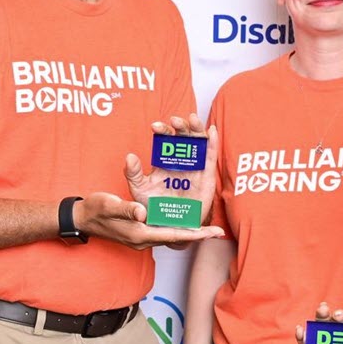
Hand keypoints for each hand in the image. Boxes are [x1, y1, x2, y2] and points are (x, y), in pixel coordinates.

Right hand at [74, 192, 224, 249]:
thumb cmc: (95, 210)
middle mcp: (143, 239)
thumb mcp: (109, 205)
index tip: (213, 233)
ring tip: (206, 227)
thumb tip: (142, 213)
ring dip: (188, 232)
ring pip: (171, 235)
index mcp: (139, 233)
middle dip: (197, 235)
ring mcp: (141, 238)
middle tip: (217, 231)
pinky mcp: (139, 233)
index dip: (196, 234)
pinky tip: (183, 220)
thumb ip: (126, 209)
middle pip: (177, 238)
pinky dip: (176, 228)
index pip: (174, 235)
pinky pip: (163, 232)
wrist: (82, 218)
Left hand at [124, 115, 220, 231]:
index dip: (162, 130)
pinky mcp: (207, 175)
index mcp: (165, 159)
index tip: (155, 126)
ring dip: (196, 128)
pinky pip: (211, 157)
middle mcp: (180, 159)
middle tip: (174, 120)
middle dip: (180, 125)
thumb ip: (133, 174)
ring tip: (192, 119)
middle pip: (183, 135)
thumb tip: (129, 156)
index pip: (165, 138)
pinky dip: (213, 143)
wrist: (170, 225)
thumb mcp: (140, 189)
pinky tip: (211, 130)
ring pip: (198, 142)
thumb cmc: (155, 206)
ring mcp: (194, 165)